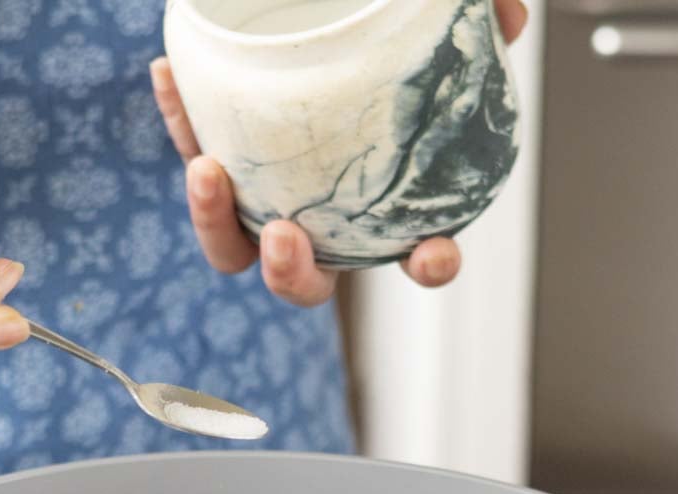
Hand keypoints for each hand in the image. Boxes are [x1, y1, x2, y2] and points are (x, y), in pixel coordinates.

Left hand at [151, 0, 528, 306]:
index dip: (428, 264)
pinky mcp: (220, 167)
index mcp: (381, 216)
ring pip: (234, 246)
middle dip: (292, 273)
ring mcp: (266, 203)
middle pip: (304, 283)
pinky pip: (194, 153)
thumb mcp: (433, 45)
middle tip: (286, 235)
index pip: (417, 260)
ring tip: (206, 170)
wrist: (311, 31)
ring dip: (214, 221)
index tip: (431, 253)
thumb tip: (510, 13)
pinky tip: (167, 75)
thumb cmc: (384, 57)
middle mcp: (321, 226)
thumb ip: (474, 30)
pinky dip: (180, 119)